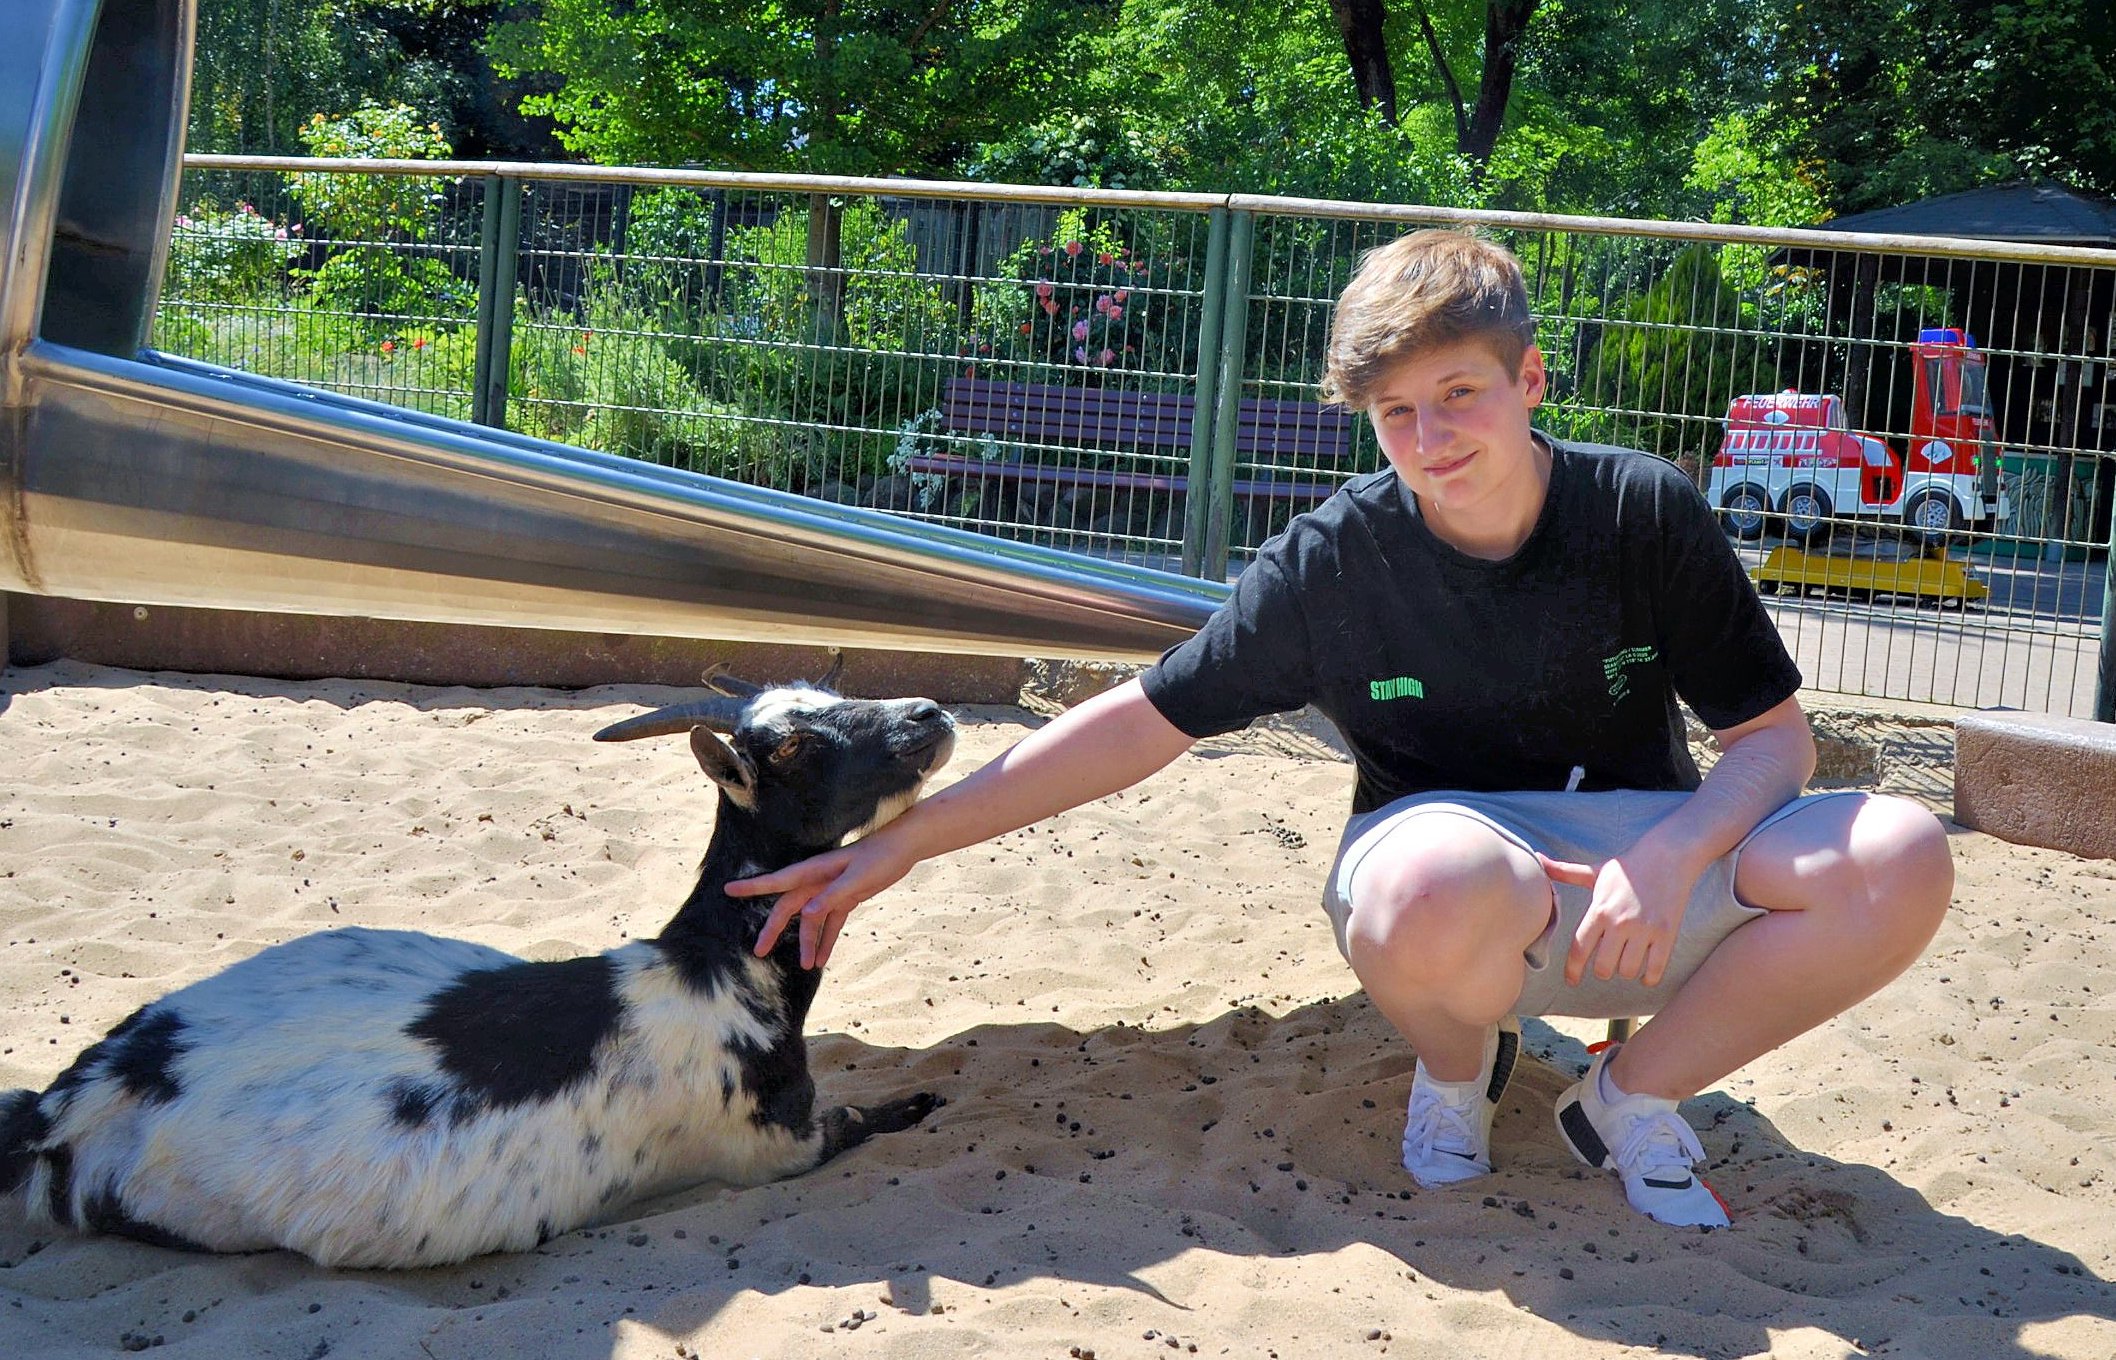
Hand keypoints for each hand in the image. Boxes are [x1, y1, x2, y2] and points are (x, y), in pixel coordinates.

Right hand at [727, 835, 915, 969]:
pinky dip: (828, 940)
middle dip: (774, 930)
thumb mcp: (858, 878)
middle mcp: (818, 881)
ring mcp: (831, 890)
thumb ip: (832, 896)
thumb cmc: (880, 856)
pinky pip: (832, 923)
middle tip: (759, 952)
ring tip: (805, 967)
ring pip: (811, 921)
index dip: (752, 887)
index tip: (728, 890)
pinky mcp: (846, 898)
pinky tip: (824, 959)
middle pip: (788, 908)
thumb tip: (807, 914)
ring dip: (808, 943)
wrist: (904, 847)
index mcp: (815, 871)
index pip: (777, 881)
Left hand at [1537, 849, 1695, 989]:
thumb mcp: (1594, 871)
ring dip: (1625, 972)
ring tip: (1626, 963)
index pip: (1579, 949)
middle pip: (1604, 968)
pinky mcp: (1666, 933)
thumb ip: (1565, 872)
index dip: (1573, 971)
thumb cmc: (1627, 867)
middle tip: (1605, 965)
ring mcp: (1645, 929)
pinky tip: (1645, 973)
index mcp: (1599, 910)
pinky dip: (1649, 978)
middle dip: (1602, 972)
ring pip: (1628, 971)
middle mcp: (1620, 922)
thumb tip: (1537, 859)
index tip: (1571, 981)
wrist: (1668, 855)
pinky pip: (1656, 969)